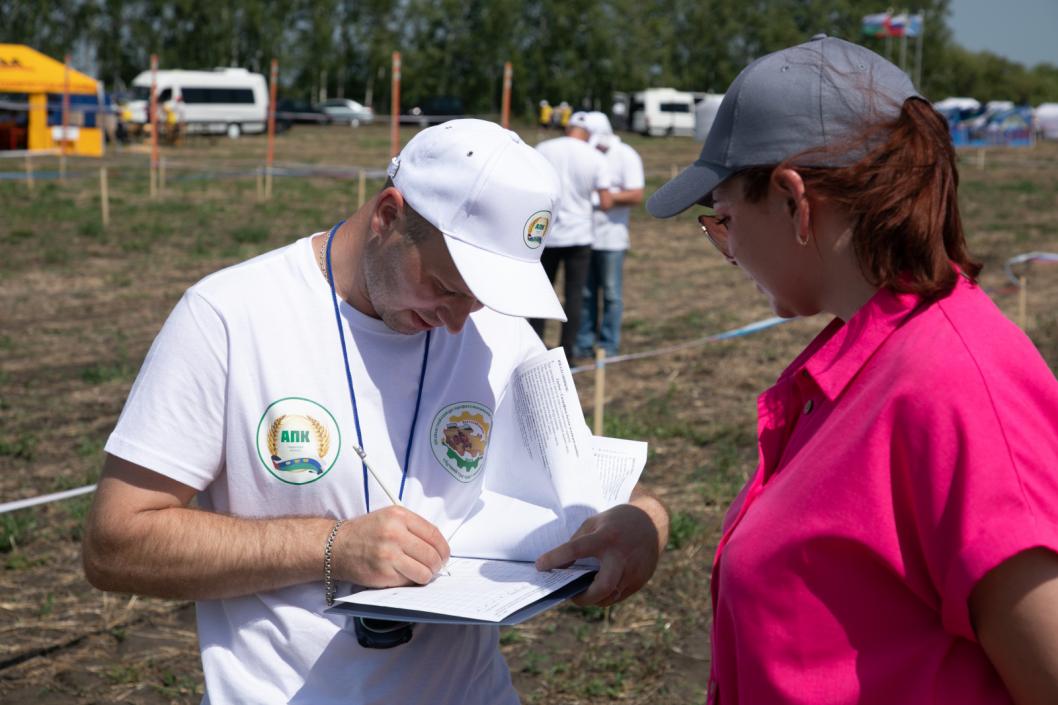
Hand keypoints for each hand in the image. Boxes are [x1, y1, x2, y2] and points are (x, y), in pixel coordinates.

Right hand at [333, 506, 449, 587]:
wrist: (336, 546)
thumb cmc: (366, 532)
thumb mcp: (390, 517)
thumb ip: (414, 527)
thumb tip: (439, 546)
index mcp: (399, 516)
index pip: (434, 534)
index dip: (444, 548)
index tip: (444, 555)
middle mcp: (395, 534)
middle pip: (432, 555)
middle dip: (437, 564)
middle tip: (434, 567)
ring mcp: (389, 555)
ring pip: (425, 572)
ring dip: (426, 575)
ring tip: (420, 572)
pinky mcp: (383, 574)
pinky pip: (409, 582)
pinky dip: (410, 581)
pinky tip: (404, 575)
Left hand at [535, 497, 666, 606]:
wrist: (652, 523)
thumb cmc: (616, 522)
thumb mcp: (595, 523)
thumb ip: (579, 542)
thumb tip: (561, 566)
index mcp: (606, 537)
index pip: (576, 549)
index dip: (556, 558)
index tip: (539, 566)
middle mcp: (621, 556)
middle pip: (602, 587)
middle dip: (583, 597)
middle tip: (570, 594)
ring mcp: (633, 571)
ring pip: (609, 596)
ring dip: (593, 598)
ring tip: (582, 591)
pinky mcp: (640, 581)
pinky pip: (618, 595)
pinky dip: (605, 594)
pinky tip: (597, 588)